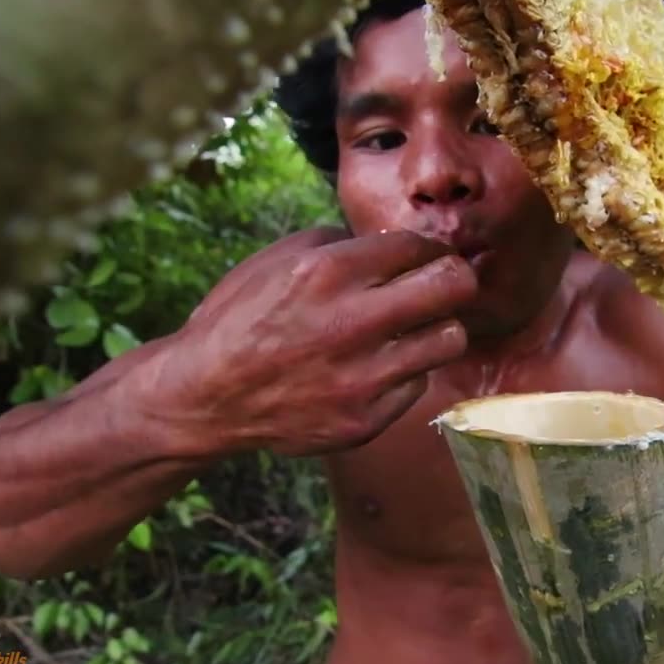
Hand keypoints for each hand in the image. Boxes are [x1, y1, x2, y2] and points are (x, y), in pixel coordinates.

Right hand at [135, 229, 476, 456]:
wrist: (206, 396)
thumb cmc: (242, 318)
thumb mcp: (278, 258)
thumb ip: (341, 244)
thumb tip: (396, 243)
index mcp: (327, 272)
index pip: (418, 245)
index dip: (428, 246)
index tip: (426, 255)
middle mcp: (350, 322)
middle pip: (454, 286)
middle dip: (456, 277)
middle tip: (447, 282)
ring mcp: (362, 378)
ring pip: (450, 339)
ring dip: (437, 327)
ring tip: (413, 327)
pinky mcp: (366, 420)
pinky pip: (418, 383)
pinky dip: (404, 371)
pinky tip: (376, 366)